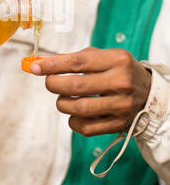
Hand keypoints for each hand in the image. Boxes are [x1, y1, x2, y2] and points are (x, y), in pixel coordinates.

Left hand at [30, 47, 151, 135]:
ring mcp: (121, 105)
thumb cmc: (117, 71)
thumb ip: (74, 59)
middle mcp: (121, 82)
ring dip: (62, 103)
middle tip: (49, 82)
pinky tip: (75, 112)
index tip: (35, 67)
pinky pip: (85, 127)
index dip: (53, 65)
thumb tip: (42, 64)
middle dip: (54, 84)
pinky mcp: (118, 124)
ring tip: (63, 97)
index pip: (78, 62)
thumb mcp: (103, 57)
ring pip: (79, 108)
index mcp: (117, 60)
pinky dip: (72, 120)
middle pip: (76, 86)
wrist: (148, 92)